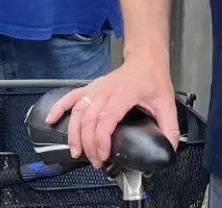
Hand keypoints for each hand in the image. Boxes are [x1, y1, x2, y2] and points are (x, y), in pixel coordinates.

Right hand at [45, 59, 178, 168]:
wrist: (145, 59)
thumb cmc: (153, 79)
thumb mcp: (167, 103)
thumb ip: (170, 128)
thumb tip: (169, 149)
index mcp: (124, 93)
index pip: (107, 118)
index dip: (101, 139)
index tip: (103, 155)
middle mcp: (106, 90)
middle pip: (89, 119)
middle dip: (88, 143)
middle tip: (94, 161)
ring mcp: (96, 88)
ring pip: (78, 111)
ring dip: (74, 132)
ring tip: (76, 151)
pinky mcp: (91, 88)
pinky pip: (71, 97)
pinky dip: (59, 108)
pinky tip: (51, 119)